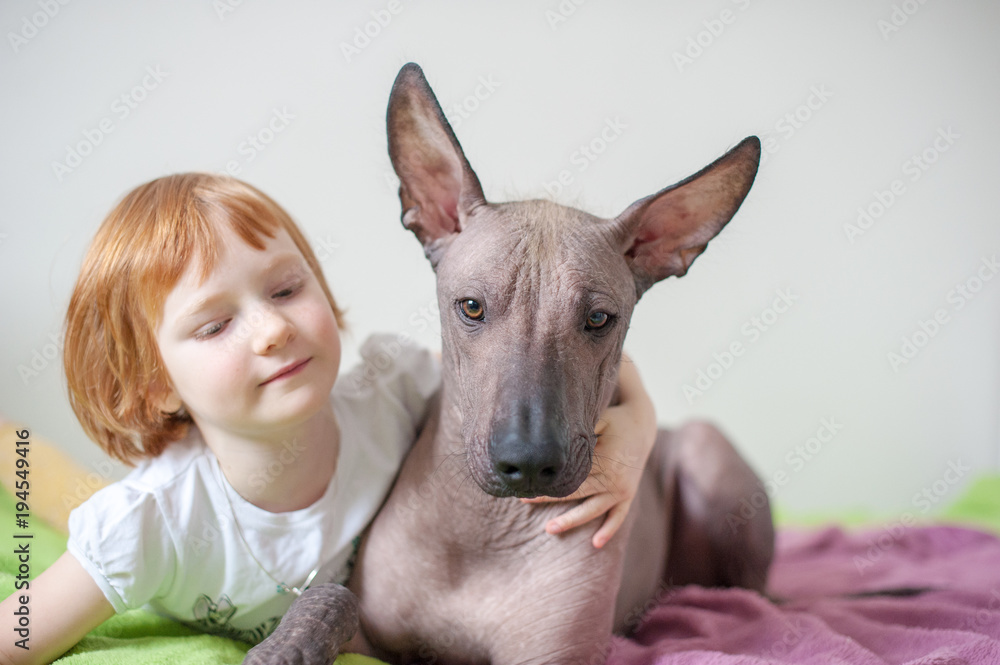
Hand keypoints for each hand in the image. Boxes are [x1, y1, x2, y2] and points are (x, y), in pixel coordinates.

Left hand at [522, 356, 656, 547]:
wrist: (643, 424)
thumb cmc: (615, 419)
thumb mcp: (600, 418)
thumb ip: (581, 428)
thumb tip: (553, 435)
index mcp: (605, 459)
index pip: (570, 474)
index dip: (548, 479)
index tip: (527, 483)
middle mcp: (614, 478)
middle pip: (576, 493)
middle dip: (549, 498)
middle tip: (525, 501)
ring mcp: (622, 490)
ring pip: (593, 510)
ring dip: (571, 520)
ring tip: (549, 529)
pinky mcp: (628, 495)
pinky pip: (618, 516)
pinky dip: (608, 530)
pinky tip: (595, 544)